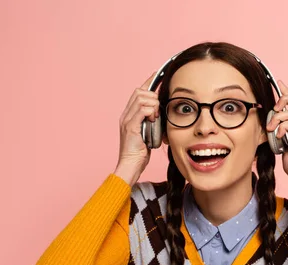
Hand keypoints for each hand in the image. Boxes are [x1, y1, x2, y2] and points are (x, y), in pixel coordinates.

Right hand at [114, 71, 159, 185]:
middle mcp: (126, 115)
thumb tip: (162, 112)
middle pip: (139, 91)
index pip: (138, 92)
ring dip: (153, 105)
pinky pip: (141, 110)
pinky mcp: (130, 127)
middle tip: (159, 111)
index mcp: (129, 115)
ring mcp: (126, 120)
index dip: (148, 82)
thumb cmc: (140, 153)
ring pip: (141, 98)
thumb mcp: (148, 132)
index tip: (158, 75)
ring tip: (156, 118)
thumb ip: (152, 121)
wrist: (130, 165)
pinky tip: (153, 119)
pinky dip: (150, 111)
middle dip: (153, 97)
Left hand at [265, 80, 287, 188]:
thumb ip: (280, 131)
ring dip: (278, 117)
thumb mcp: (282, 144)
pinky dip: (282, 126)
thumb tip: (270, 123)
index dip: (287, 91)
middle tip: (274, 109)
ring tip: (271, 128)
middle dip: (284, 98)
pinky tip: (278, 135)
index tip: (278, 83)